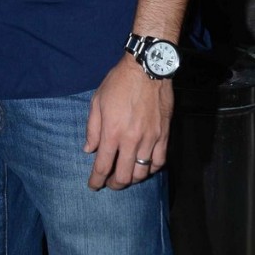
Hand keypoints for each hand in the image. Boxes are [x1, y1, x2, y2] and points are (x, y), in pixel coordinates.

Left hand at [84, 55, 173, 189]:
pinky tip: (144, 166)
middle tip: (109, 182)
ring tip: (125, 175)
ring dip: (132, 178)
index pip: (103, 166)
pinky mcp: (164, 135)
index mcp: (113, 132)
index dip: (96, 180)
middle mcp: (132, 140)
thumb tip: (89, 149)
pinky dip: (151, 169)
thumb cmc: (119, 82)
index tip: (93, 185)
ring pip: (143, 172)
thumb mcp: (97, 100)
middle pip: (124, 176)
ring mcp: (151, 139)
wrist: (147, 69)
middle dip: (114, 184)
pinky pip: (159, 161)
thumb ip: (93, 128)